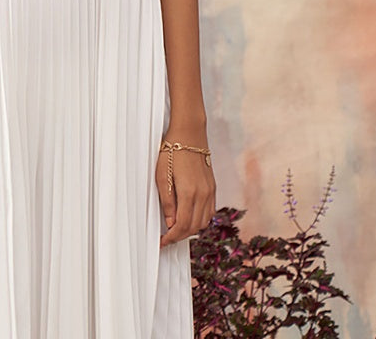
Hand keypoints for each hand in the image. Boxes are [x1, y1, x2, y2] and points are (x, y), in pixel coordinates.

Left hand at [156, 128, 215, 249]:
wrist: (190, 134)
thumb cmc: (172, 151)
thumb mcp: (162, 175)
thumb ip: (168, 202)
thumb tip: (170, 223)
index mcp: (189, 192)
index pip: (182, 225)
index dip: (172, 237)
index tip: (162, 241)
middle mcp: (203, 194)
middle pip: (194, 227)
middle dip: (180, 237)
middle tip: (167, 238)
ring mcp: (210, 191)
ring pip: (204, 222)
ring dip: (191, 230)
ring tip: (177, 229)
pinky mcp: (213, 187)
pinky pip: (210, 212)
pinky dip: (200, 220)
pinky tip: (190, 217)